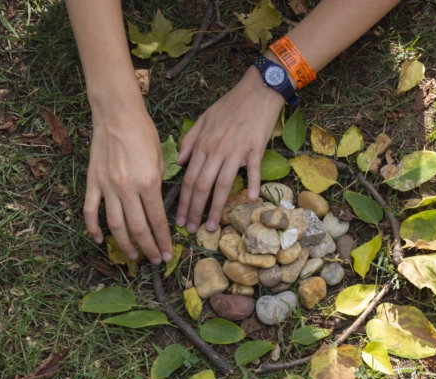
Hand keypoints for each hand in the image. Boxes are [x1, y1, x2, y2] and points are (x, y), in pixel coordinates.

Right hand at [84, 100, 172, 263]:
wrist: (117, 113)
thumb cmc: (143, 133)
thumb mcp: (160, 159)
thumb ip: (159, 185)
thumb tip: (159, 207)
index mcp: (149, 182)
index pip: (157, 221)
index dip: (164, 241)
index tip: (169, 254)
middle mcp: (127, 188)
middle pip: (138, 228)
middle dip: (149, 248)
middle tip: (155, 260)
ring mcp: (107, 186)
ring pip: (115, 225)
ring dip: (125, 244)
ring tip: (134, 256)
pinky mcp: (93, 182)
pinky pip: (91, 211)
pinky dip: (93, 228)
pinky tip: (100, 240)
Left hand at [175, 66, 284, 232]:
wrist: (257, 90)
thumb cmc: (230, 105)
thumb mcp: (203, 118)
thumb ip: (189, 140)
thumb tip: (178, 162)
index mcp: (203, 144)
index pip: (188, 178)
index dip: (182, 201)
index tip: (179, 219)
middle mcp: (217, 150)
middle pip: (202, 186)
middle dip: (194, 210)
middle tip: (191, 229)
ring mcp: (236, 151)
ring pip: (222, 184)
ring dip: (215, 208)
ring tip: (211, 226)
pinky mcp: (255, 149)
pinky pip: (253, 170)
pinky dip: (252, 185)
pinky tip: (251, 200)